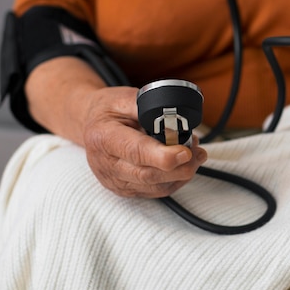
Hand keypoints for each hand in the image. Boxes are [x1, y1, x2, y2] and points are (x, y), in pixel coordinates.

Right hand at [81, 86, 206, 197]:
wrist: (91, 125)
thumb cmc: (109, 110)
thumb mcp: (124, 98)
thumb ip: (147, 107)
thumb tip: (174, 117)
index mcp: (103, 137)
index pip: (136, 152)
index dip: (163, 156)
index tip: (186, 152)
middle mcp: (105, 164)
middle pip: (148, 175)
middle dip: (180, 167)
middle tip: (198, 152)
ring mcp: (114, 181)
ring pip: (155, 187)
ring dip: (181, 174)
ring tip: (195, 156)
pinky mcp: (124, 190)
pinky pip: (155, 192)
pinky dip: (175, 181)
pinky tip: (184, 167)